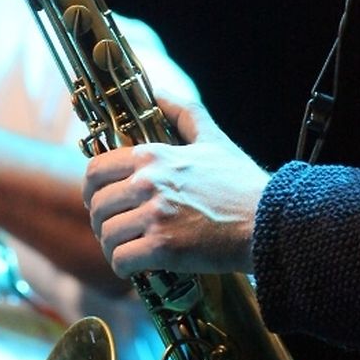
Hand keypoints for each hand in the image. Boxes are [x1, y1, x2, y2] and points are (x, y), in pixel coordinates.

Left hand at [83, 97, 268, 277]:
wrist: (267, 220)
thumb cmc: (240, 181)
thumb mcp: (212, 138)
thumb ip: (183, 112)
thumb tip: (157, 92)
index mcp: (154, 155)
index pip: (96, 170)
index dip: (93, 189)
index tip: (100, 200)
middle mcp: (149, 182)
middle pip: (98, 205)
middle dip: (102, 221)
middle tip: (116, 230)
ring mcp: (155, 215)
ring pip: (107, 235)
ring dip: (113, 246)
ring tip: (128, 249)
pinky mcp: (163, 248)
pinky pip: (121, 260)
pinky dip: (123, 267)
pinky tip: (137, 267)